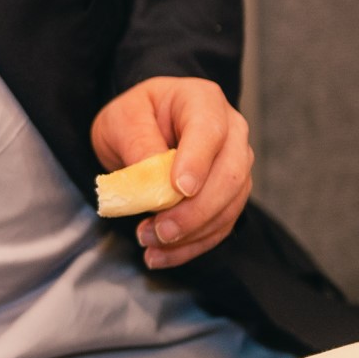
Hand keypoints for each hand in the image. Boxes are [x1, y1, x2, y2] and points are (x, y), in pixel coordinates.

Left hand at [91, 76, 252, 269]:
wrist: (143, 126)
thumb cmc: (134, 117)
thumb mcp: (122, 121)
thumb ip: (138, 144)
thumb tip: (154, 182)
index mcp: (203, 101)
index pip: (209, 131)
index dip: (198, 161)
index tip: (180, 189)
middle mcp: (231, 131)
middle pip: (230, 174)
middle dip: (195, 210)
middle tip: (159, 231)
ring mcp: (236, 163)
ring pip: (230, 205)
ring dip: (192, 233)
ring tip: (150, 245)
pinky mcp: (230, 194)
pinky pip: (221, 224)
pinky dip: (192, 245)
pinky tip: (161, 256)